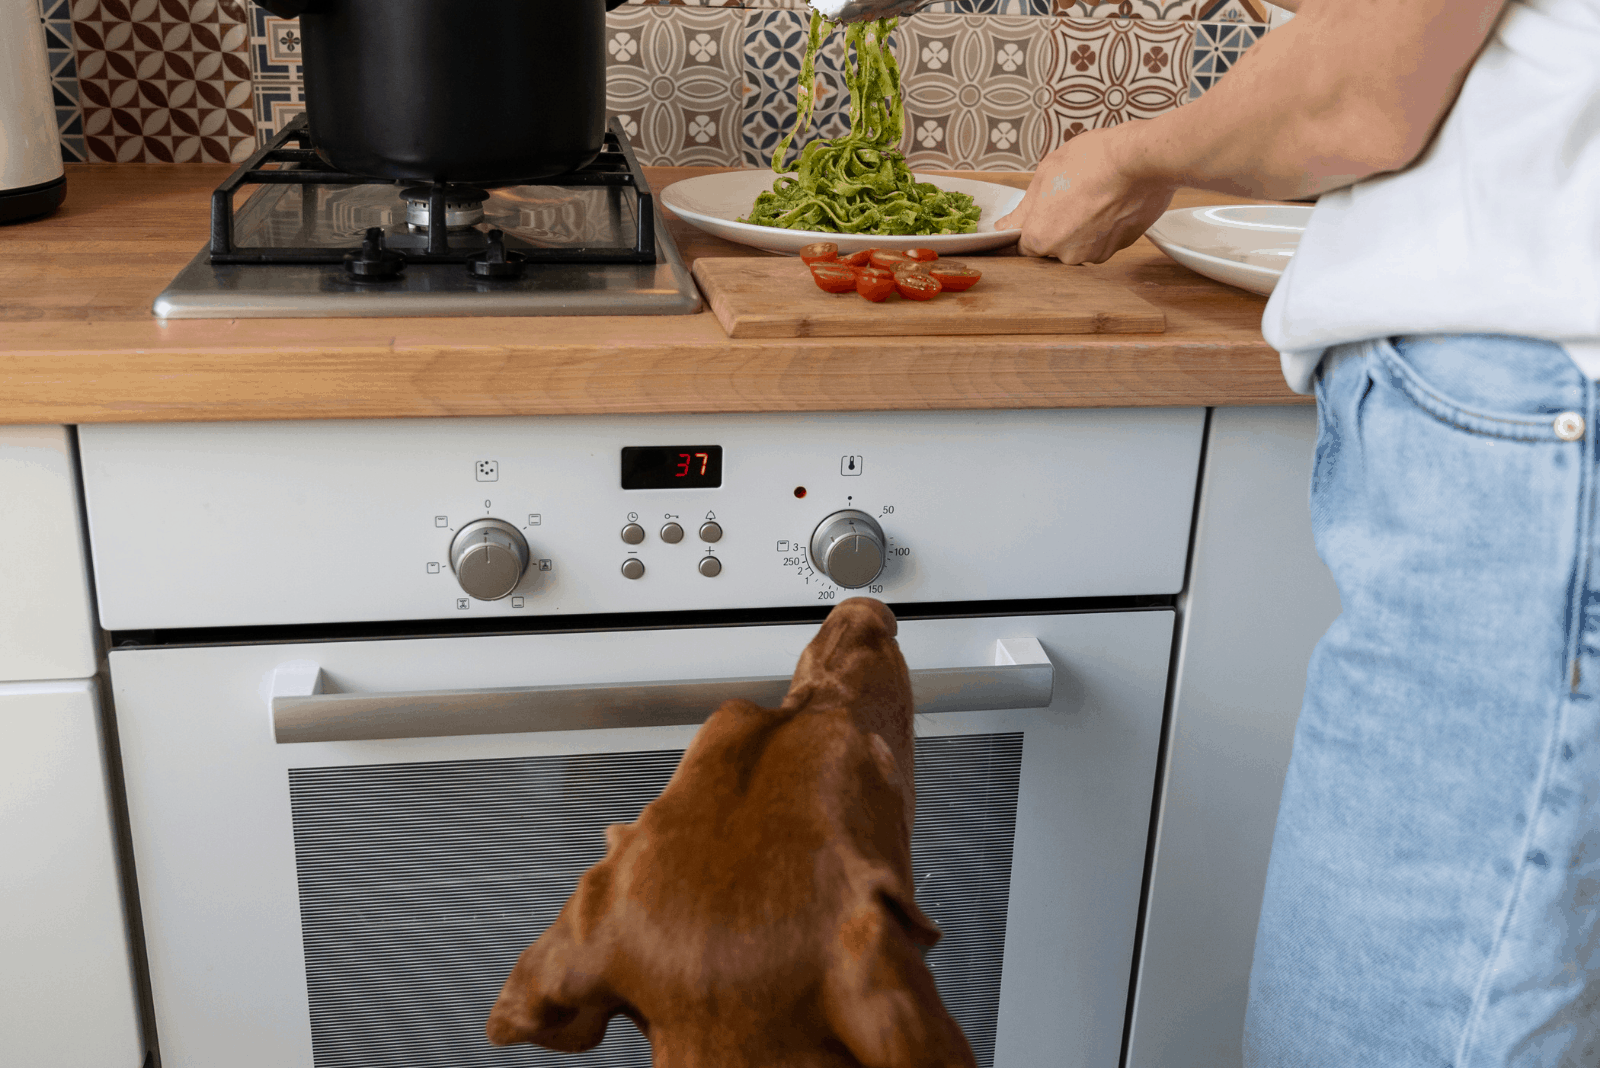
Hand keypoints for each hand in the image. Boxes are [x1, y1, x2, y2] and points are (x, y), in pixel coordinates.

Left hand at [994, 128, 1175, 264]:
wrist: (1139, 160)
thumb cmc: (1093, 160)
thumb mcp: (1044, 175)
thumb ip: (1024, 209)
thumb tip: (1008, 225)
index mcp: (1040, 237)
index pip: (1022, 246)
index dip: (1029, 227)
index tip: (1037, 215)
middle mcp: (1066, 254)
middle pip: (1052, 247)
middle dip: (1056, 225)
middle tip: (1068, 196)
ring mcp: (1095, 253)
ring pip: (1078, 244)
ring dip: (1081, 227)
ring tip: (1091, 196)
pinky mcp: (1119, 248)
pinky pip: (1102, 241)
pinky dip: (1103, 226)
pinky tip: (1108, 202)